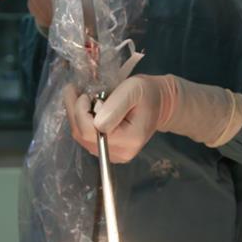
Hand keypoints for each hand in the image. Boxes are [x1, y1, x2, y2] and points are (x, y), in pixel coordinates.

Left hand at [64, 75, 241, 162]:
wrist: (166, 102)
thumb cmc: (153, 94)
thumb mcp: (136, 91)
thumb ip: (116, 104)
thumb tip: (96, 120)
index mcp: (126, 142)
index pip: (89, 132)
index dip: (79, 112)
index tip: (80, 91)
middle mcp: (118, 153)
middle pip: (81, 137)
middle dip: (74, 111)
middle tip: (77, 88)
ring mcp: (112, 152)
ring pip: (80, 136)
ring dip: (76, 113)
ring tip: (79, 92)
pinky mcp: (108, 147)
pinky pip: (86, 134)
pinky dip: (80, 117)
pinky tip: (83, 100)